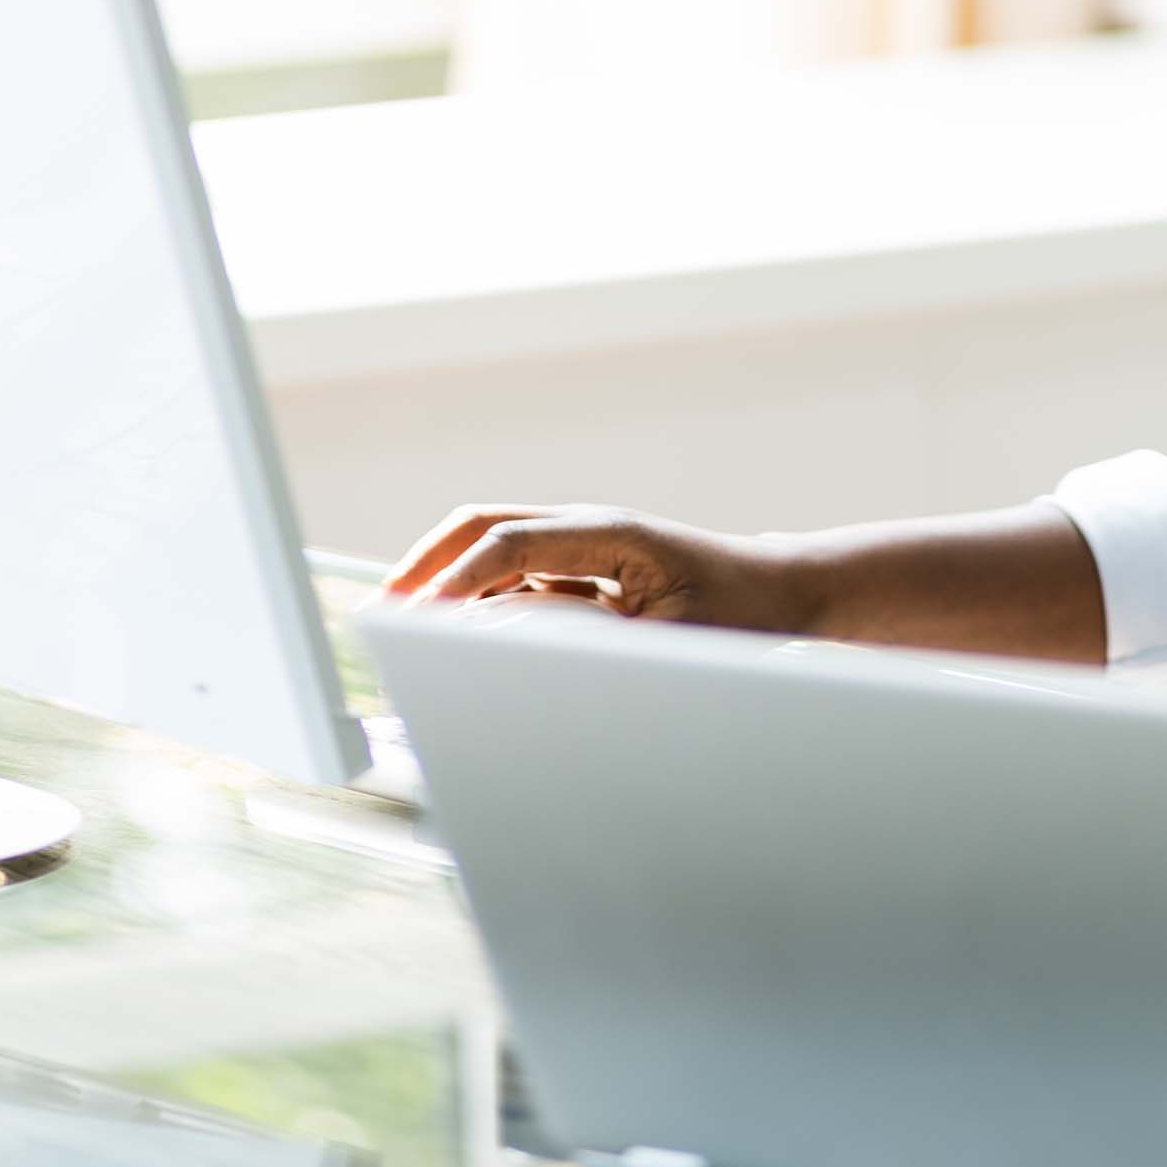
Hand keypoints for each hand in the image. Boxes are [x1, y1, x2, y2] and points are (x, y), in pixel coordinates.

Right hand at [380, 504, 820, 632]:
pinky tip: (459, 639)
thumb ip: (583, 637)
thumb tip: (502, 633)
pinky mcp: (584, 569)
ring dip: (448, 580)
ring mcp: (582, 545)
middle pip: (481, 526)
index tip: (414, 621)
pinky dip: (480, 599)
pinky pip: (516, 575)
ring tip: (405, 631)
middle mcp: (586, 527)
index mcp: (609, 533)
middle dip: (427, 565)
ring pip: (492, 548)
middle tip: (382, 615)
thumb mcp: (664, 640)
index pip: (507, 542)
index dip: (454, 580)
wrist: (783, 598)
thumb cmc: (739, 620)